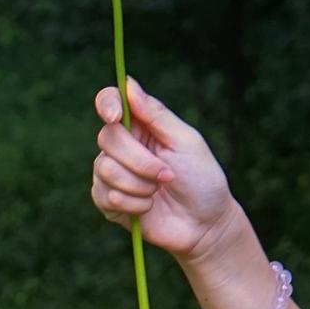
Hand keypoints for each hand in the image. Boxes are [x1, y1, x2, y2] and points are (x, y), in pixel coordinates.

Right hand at [90, 75, 235, 262]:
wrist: (205, 224)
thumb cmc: (202, 178)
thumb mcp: (186, 141)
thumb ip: (157, 115)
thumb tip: (128, 84)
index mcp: (142, 125)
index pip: (110, 101)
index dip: (107, 104)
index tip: (115, 116)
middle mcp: (123, 145)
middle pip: (107, 137)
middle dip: (139, 160)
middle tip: (166, 174)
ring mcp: (112, 173)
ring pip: (104, 168)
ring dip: (139, 184)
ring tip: (159, 191)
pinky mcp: (108, 201)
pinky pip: (104, 195)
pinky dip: (132, 203)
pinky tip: (148, 206)